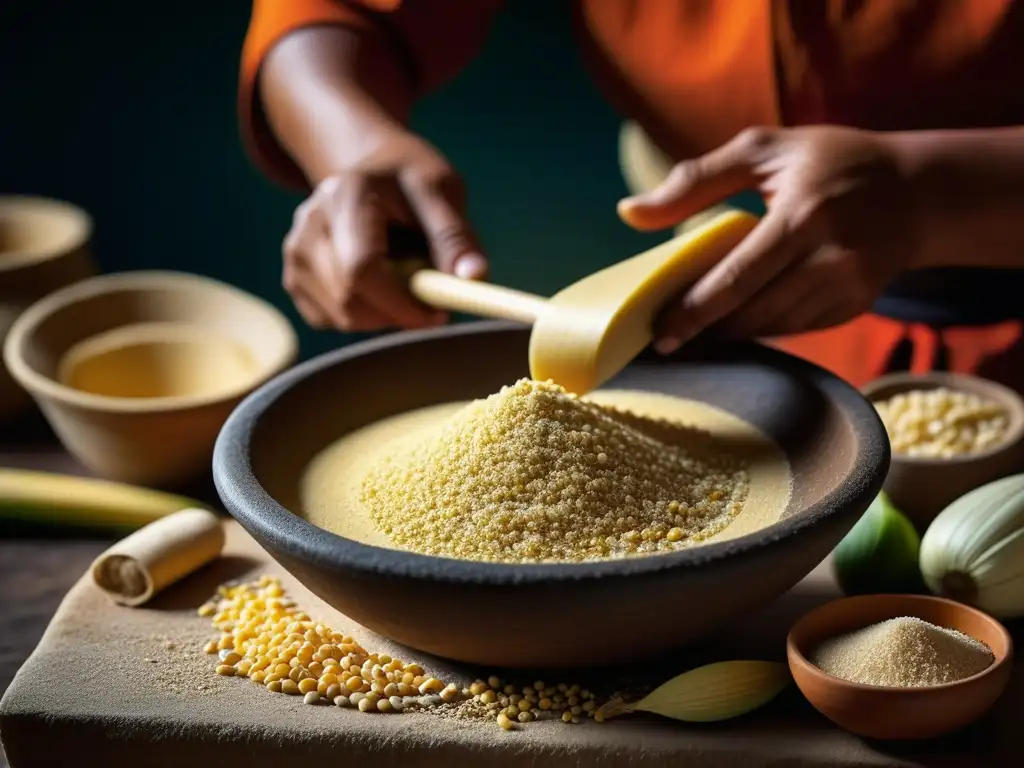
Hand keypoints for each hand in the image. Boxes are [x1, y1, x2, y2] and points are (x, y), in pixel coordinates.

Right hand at [282, 130, 487, 331]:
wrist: (367, 168)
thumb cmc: (409, 180)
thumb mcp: (441, 189)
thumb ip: (456, 235)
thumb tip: (474, 277)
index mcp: (347, 195)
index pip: (362, 268)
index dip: (401, 304)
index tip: (438, 315)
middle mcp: (310, 223)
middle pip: (349, 300)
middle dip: (397, 313)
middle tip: (431, 302)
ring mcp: (295, 252)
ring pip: (341, 316)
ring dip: (383, 315)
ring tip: (404, 278)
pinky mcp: (293, 276)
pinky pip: (332, 320)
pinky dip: (364, 315)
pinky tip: (378, 284)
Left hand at [617, 126, 922, 352]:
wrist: (917, 192)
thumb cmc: (830, 162)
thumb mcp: (764, 151)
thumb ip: (695, 180)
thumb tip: (628, 213)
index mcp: (804, 214)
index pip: (737, 277)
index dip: (694, 310)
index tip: (659, 333)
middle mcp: (831, 256)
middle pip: (752, 312)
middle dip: (705, 329)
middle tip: (665, 340)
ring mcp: (849, 286)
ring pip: (772, 327)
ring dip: (731, 332)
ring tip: (696, 329)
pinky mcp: (856, 306)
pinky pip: (795, 328)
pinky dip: (763, 327)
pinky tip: (739, 320)